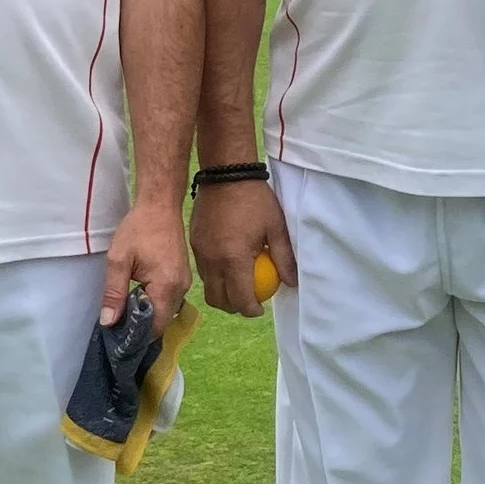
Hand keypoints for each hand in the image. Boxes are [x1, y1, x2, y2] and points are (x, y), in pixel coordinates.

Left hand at [102, 195, 192, 327]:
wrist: (160, 206)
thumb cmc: (138, 229)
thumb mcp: (118, 260)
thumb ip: (113, 293)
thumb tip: (109, 322)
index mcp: (166, 286)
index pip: (155, 326)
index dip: (137, 336)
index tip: (117, 339)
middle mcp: (181, 289)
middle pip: (162, 322)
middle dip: (141, 329)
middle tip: (118, 328)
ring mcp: (184, 283)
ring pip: (166, 312)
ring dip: (148, 317)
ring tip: (125, 316)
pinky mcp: (183, 278)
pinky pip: (169, 300)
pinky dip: (154, 305)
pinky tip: (138, 301)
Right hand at [192, 176, 294, 317]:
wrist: (226, 173)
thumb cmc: (255, 200)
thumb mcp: (276, 228)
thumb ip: (284, 258)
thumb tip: (291, 283)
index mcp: (233, 259)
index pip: (240, 299)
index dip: (251, 310)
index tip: (260, 308)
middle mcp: (212, 260)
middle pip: (218, 300)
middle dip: (234, 307)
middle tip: (248, 302)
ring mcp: (199, 252)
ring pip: (207, 287)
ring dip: (222, 294)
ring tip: (237, 287)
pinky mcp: (193, 243)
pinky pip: (202, 271)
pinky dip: (214, 277)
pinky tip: (227, 267)